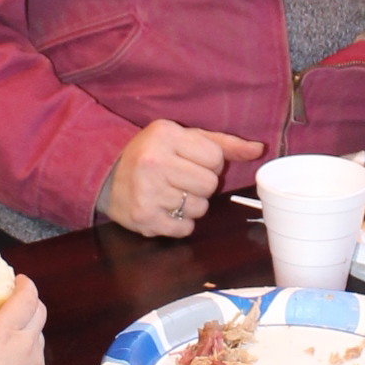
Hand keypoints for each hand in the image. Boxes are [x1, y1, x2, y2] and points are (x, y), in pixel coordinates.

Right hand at [0, 272, 46, 364]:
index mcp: (3, 332)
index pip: (28, 296)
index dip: (26, 284)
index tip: (17, 280)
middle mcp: (25, 343)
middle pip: (40, 310)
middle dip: (30, 300)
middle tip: (13, 300)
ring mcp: (36, 361)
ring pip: (39, 331)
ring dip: (29, 323)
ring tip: (9, 329)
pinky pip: (38, 353)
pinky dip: (29, 345)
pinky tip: (11, 355)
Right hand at [102, 119, 262, 240]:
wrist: (106, 177)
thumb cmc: (152, 154)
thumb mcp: (182, 139)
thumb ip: (222, 143)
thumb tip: (259, 149)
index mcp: (165, 135)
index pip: (215, 157)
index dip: (209, 163)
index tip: (190, 162)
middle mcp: (154, 162)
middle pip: (209, 184)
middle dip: (201, 185)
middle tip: (181, 180)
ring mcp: (148, 192)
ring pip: (200, 208)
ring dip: (191, 205)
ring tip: (171, 194)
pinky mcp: (145, 218)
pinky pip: (185, 228)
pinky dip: (180, 223)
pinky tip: (165, 210)